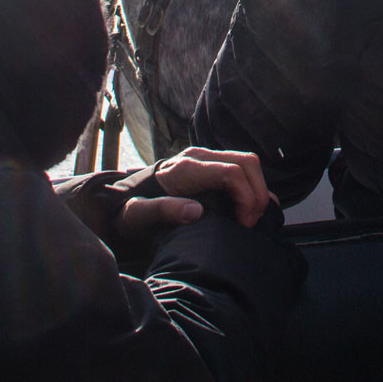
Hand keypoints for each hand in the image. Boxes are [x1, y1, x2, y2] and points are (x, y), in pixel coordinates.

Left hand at [114, 147, 274, 241]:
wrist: (124, 201)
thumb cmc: (132, 211)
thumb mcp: (138, 215)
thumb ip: (163, 211)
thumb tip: (195, 211)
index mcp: (185, 168)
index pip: (231, 172)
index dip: (246, 197)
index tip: (244, 224)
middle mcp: (198, 157)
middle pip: (246, 162)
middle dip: (258, 192)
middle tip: (253, 222)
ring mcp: (206, 160)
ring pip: (247, 164)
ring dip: (257, 190)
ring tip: (252, 218)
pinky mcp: (211, 168)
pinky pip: (241, 170)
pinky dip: (252, 188)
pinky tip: (250, 210)